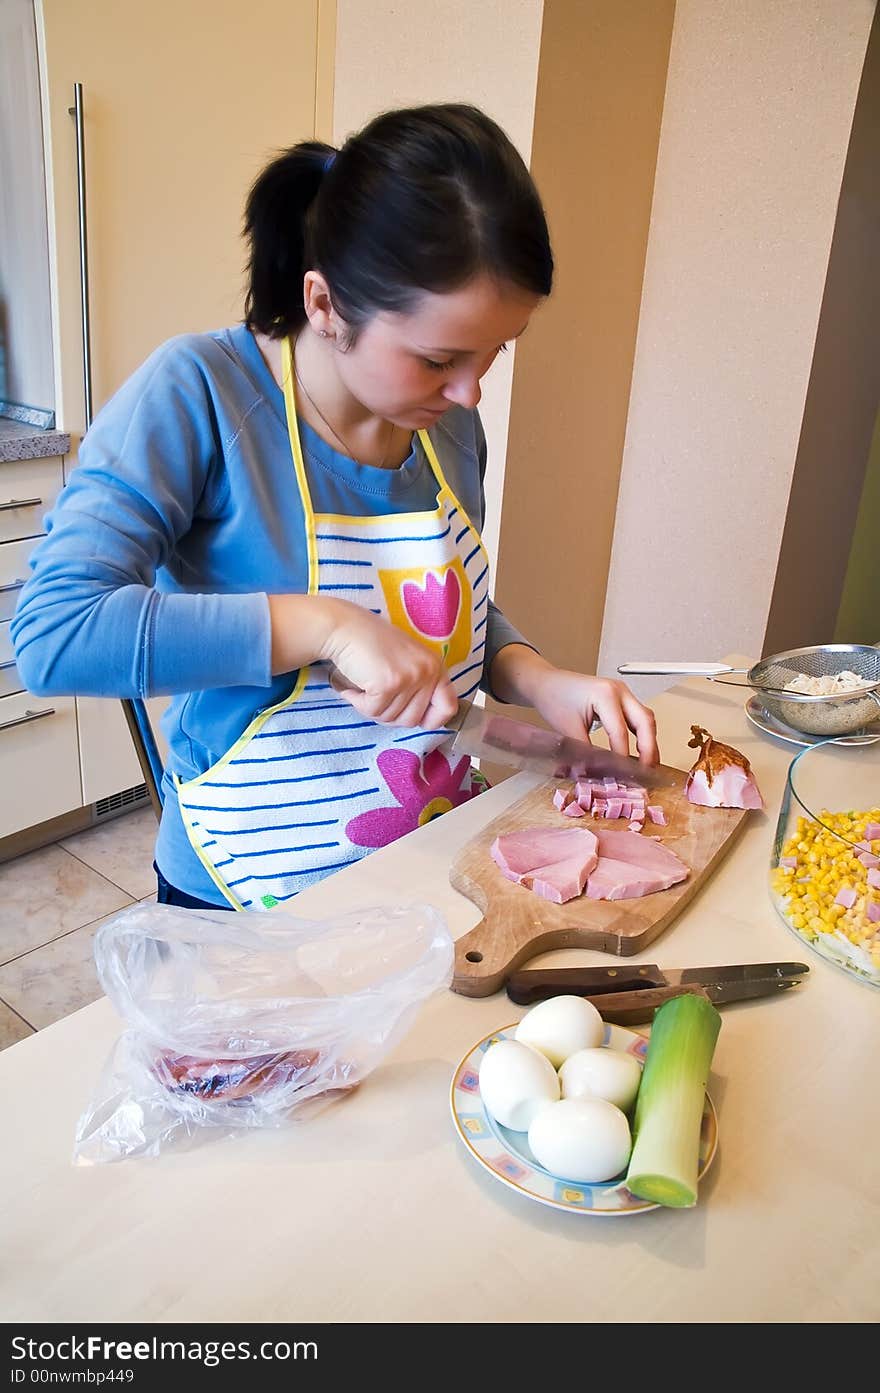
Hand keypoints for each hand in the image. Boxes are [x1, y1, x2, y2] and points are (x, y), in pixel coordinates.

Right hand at [269, 594, 456, 728]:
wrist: (345, 627)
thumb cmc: (371, 644)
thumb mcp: (407, 662)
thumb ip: (419, 687)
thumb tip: (423, 720)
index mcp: (435, 666)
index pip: (448, 708)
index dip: (432, 721)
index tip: (415, 719)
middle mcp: (427, 671)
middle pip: (413, 720)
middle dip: (390, 715)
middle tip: (375, 698)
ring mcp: (409, 677)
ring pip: (391, 718)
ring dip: (372, 709)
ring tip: (365, 688)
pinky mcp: (388, 683)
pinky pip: (373, 711)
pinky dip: (359, 703)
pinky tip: (355, 687)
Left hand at [489, 646, 659, 764]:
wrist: (546, 683)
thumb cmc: (554, 698)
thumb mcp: (567, 728)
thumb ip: (583, 753)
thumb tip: (595, 775)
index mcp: (605, 695)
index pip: (620, 732)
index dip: (622, 757)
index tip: (621, 777)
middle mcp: (619, 691)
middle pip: (645, 722)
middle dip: (649, 750)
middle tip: (646, 773)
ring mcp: (623, 693)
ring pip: (646, 718)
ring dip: (649, 742)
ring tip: (647, 766)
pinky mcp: (622, 698)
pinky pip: (639, 717)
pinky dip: (642, 734)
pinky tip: (641, 752)